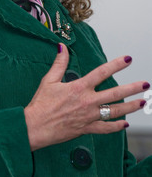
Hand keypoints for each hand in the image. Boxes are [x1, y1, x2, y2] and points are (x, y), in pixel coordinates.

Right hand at [24, 44, 148, 151]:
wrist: (35, 127)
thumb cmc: (40, 104)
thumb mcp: (49, 80)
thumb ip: (59, 63)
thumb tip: (62, 47)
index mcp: (79, 88)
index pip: (102, 73)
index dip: (116, 64)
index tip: (128, 59)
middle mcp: (87, 102)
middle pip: (115, 94)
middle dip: (132, 88)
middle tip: (145, 84)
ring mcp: (89, 117)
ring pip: (115, 112)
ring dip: (130, 107)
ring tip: (142, 102)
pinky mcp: (86, 129)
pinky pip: (105, 128)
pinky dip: (116, 127)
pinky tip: (124, 124)